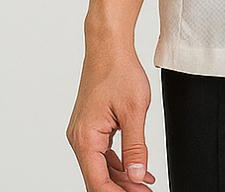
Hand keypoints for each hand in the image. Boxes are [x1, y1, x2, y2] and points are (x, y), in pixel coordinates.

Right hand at [66, 41, 156, 191]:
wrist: (108, 47)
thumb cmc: (119, 71)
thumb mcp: (134, 111)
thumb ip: (136, 147)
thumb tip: (137, 176)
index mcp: (85, 138)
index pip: (97, 182)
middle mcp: (79, 138)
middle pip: (98, 177)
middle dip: (121, 188)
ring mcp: (84, 133)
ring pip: (101, 166)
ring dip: (122, 178)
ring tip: (145, 185)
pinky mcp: (91, 127)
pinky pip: (103, 153)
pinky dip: (119, 162)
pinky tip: (138, 169)